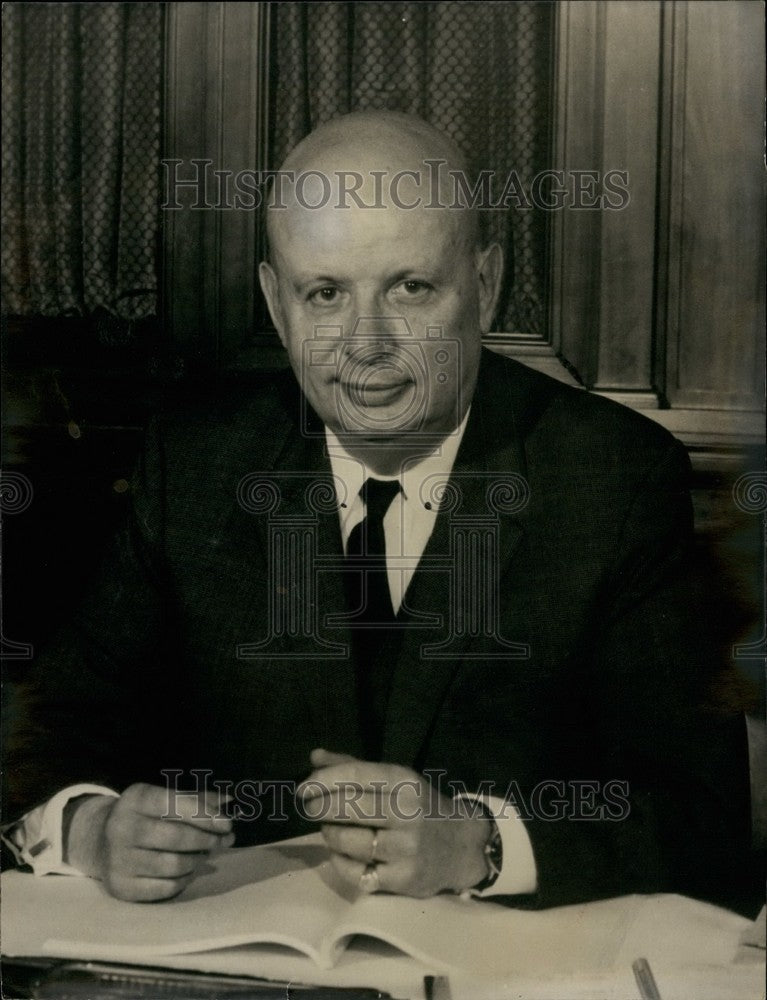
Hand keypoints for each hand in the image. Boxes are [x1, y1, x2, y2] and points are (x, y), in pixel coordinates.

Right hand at [64, 783, 233, 900]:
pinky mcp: (120, 886)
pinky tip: (188, 870)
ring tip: (205, 853)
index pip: (174, 803)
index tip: (227, 823)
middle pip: (176, 837)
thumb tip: (229, 801)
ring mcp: (118, 859)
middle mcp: (121, 827)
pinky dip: (184, 879)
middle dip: (207, 839)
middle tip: (224, 840)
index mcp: (135, 799)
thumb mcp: (164, 799)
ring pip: (173, 864)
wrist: (100, 841)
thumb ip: (197, 799)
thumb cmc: (145, 816)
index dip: (204, 814)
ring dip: (198, 860)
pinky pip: (165, 887)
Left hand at [297, 749, 488, 897]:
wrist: (461, 847)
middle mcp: (407, 814)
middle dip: (319, 807)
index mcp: (405, 783)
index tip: (303, 788)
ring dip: (329, 834)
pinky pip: (356, 873)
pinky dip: (340, 861)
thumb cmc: (420, 807)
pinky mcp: (402, 880)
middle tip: (308, 808)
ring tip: (329, 829)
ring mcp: (405, 849)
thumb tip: (314, 756)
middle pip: (349, 808)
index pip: (357, 776)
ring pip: (349, 842)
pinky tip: (341, 853)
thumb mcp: (396, 780)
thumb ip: (354, 767)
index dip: (324, 780)